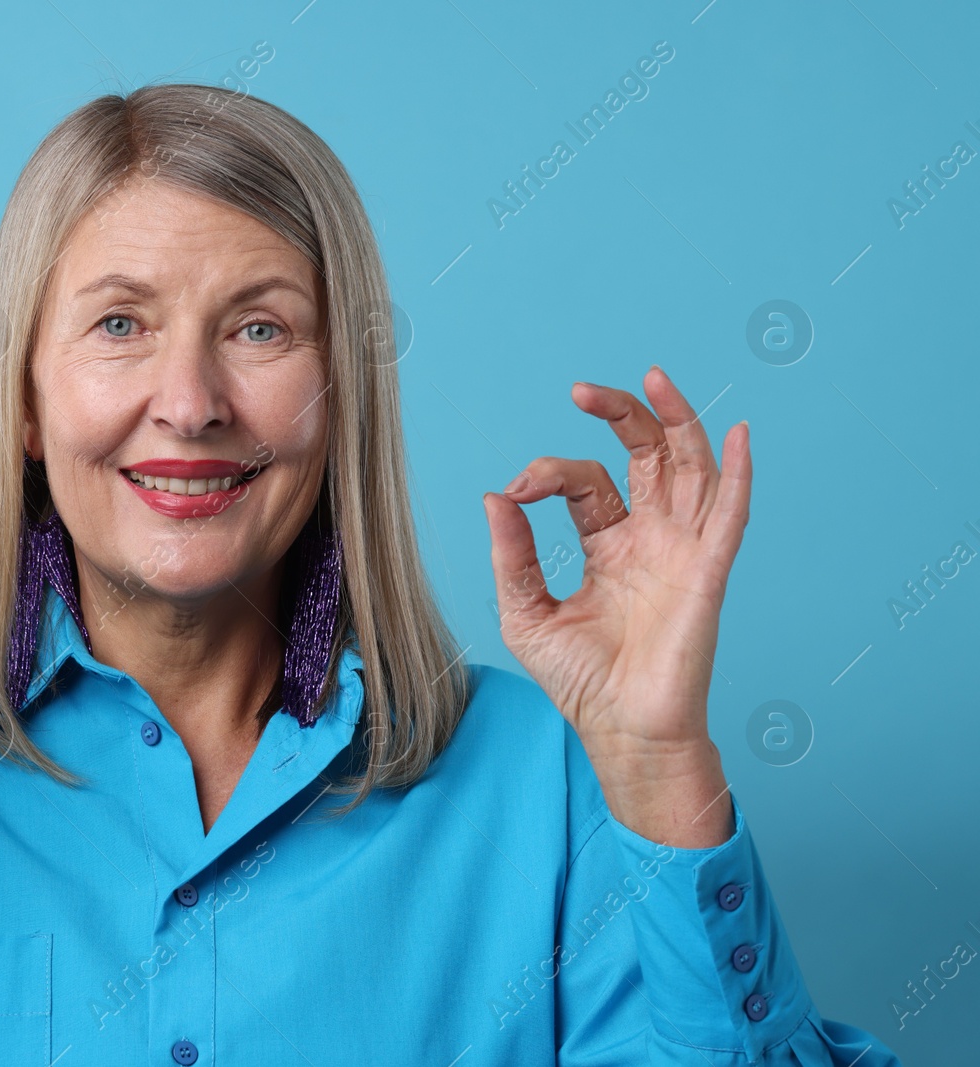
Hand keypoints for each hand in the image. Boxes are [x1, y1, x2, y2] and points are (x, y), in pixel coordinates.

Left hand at [481, 366, 749, 845]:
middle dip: (619, 416)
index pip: (585, 484)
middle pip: (645, 456)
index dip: (548, 474)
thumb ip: (512, 556)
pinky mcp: (706, 573)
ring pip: (690, 467)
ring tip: (655, 377)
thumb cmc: (581, 682)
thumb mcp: (526, 613)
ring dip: (677, 419)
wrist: (620, 732)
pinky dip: (737, 472)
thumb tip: (494, 498)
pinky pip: (729, 514)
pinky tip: (737, 433)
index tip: (515, 491)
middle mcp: (649, 539)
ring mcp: (681, 551)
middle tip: (581, 391)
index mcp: (608, 545)